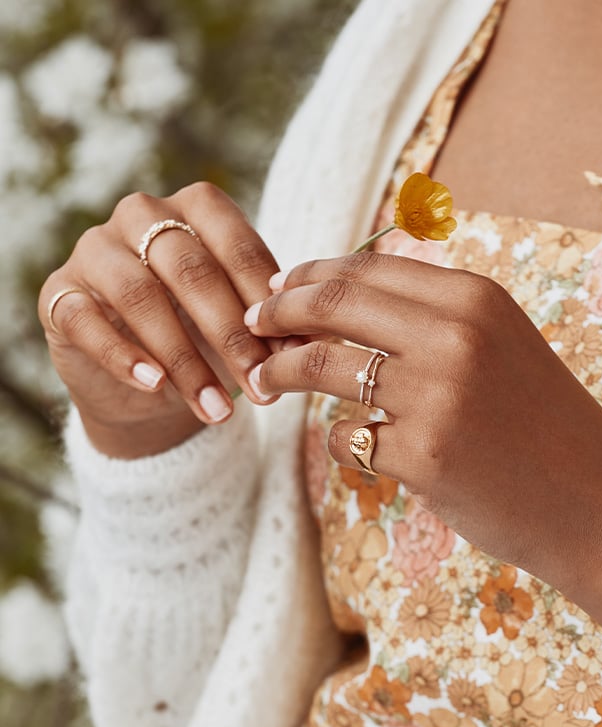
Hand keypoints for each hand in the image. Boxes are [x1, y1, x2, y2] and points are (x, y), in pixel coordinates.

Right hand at [39, 183, 280, 457]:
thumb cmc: (203, 337)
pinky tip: (155, 386)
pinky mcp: (60, 294)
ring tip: (218, 410)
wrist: (143, 379)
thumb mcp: (239, 324)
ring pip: (141, 296)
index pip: (237, 245)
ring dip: (185, 360)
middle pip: (192, 270)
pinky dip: (123, 357)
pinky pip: (86, 322)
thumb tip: (308, 345)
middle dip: (232, 336)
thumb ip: (268, 323)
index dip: (266, 301)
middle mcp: (141, 215)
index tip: (293, 353)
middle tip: (262, 388)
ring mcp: (95, 250)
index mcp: (195, 208)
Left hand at [245, 253, 601, 639]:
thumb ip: (428, 318)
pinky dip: (339, 439)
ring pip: (323, 365)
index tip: (277, 288)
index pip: (365, 269)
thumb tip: (339, 300)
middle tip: (251, 323)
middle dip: (278, 309)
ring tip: (263, 380)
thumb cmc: (538, 423)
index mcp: (474, 298)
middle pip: (333, 303)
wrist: (593, 501)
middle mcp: (454, 336)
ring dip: (281, 370)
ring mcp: (436, 397)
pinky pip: (347, 436)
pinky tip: (354, 445)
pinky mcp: (422, 456)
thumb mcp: (496, 346)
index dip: (309, 276)